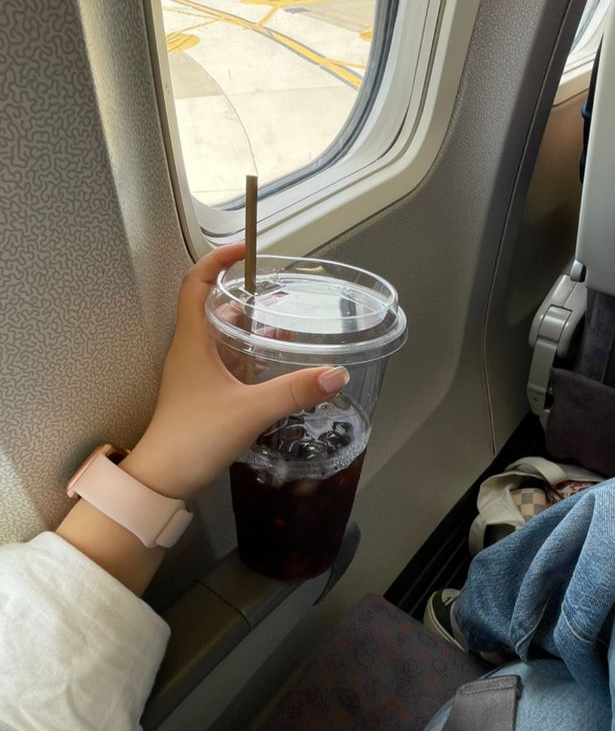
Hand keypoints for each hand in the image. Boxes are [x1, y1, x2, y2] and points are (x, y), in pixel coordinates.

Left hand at [122, 244, 347, 501]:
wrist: (162, 480)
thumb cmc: (193, 438)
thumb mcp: (250, 411)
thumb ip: (294, 391)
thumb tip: (336, 374)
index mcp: (192, 342)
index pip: (197, 284)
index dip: (218, 261)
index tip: (244, 250)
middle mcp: (190, 352)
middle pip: (214, 308)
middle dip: (245, 297)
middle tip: (277, 293)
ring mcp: (194, 374)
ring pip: (222, 337)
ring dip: (249, 328)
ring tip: (284, 325)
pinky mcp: (201, 395)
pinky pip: (226, 363)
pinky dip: (249, 356)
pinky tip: (273, 365)